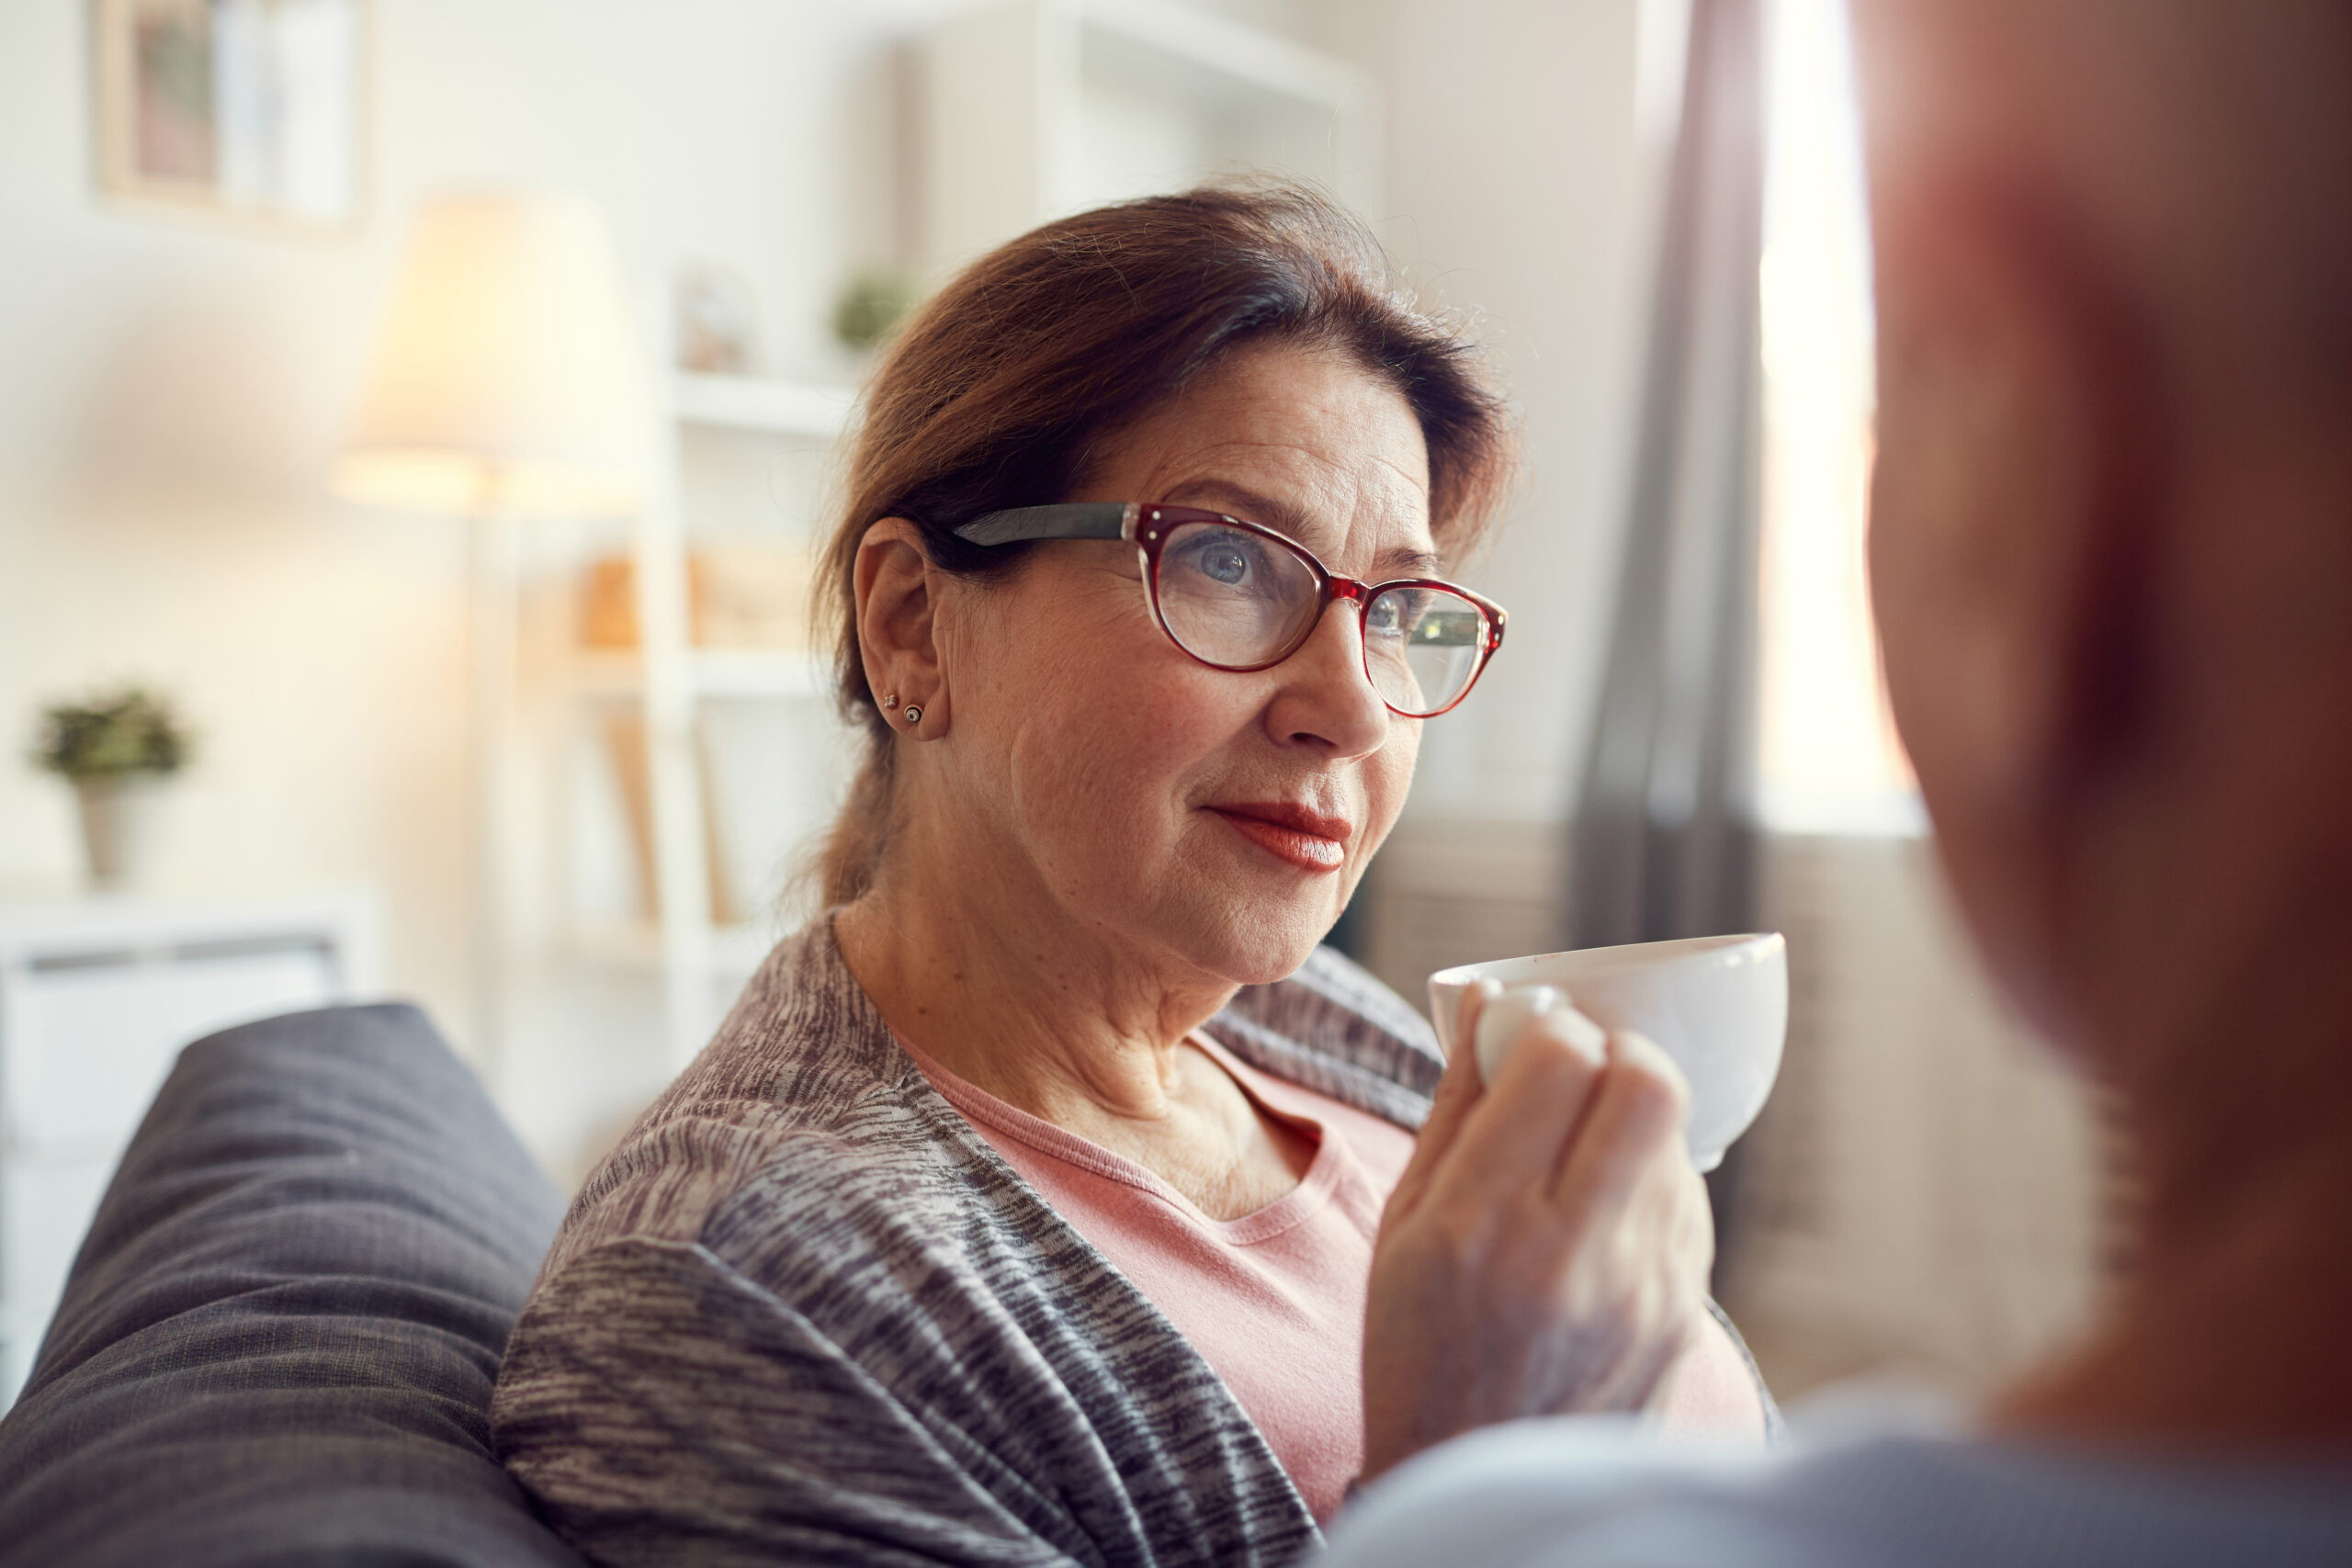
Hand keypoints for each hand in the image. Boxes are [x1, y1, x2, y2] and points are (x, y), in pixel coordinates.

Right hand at [1360, 984, 1715, 1480]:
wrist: (1480, 1481)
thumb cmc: (1420, 1348)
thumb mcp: (1403, 1225)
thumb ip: (1455, 1107)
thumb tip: (1487, 1002)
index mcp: (1481, 1225)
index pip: (1562, 1060)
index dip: (1551, 1026)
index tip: (1529, 1040)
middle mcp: (1573, 1256)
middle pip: (1651, 1084)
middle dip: (1618, 1051)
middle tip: (1579, 1071)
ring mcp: (1645, 1290)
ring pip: (1677, 1139)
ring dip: (1632, 1120)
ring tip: (1577, 1158)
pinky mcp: (1686, 1314)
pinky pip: (1687, 1201)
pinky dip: (1649, 1181)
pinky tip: (1599, 1217)